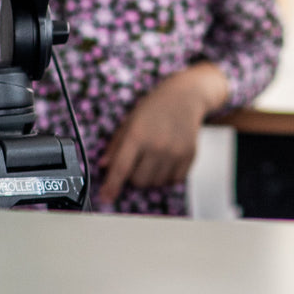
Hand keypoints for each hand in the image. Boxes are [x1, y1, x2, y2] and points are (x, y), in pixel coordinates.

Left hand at [98, 68, 223, 203]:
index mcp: (138, 135)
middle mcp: (157, 145)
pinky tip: (166, 160)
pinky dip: (167, 176)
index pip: (121, 168)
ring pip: (156, 183)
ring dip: (151, 177)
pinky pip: (174, 180)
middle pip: (139, 181)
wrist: (185, 96)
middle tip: (138, 161)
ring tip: (153, 158)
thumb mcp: (130, 121)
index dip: (111, 186)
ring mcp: (175, 152)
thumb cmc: (154, 107)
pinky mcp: (189, 156)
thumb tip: (104, 165)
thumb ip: (116, 144)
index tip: (105, 197)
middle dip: (134, 176)